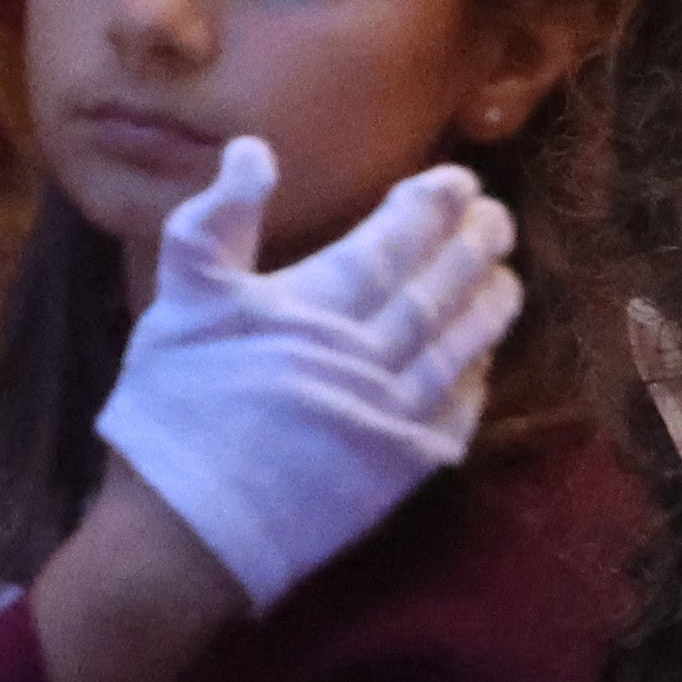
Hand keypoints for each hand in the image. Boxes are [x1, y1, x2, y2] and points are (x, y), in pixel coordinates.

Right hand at [95, 142, 521, 609]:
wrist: (184, 533)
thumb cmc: (173, 407)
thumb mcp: (179, 301)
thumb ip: (217, 221)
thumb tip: (254, 149)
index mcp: (316, 307)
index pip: (392, 242)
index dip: (430, 207)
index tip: (460, 181)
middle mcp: (368, 356)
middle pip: (437, 290)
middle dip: (472, 246)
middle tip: (498, 217)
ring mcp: (392, 417)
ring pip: (457, 348)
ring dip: (488, 308)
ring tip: (508, 277)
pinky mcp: (399, 472)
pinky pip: (455, 415)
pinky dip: (475, 380)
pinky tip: (483, 360)